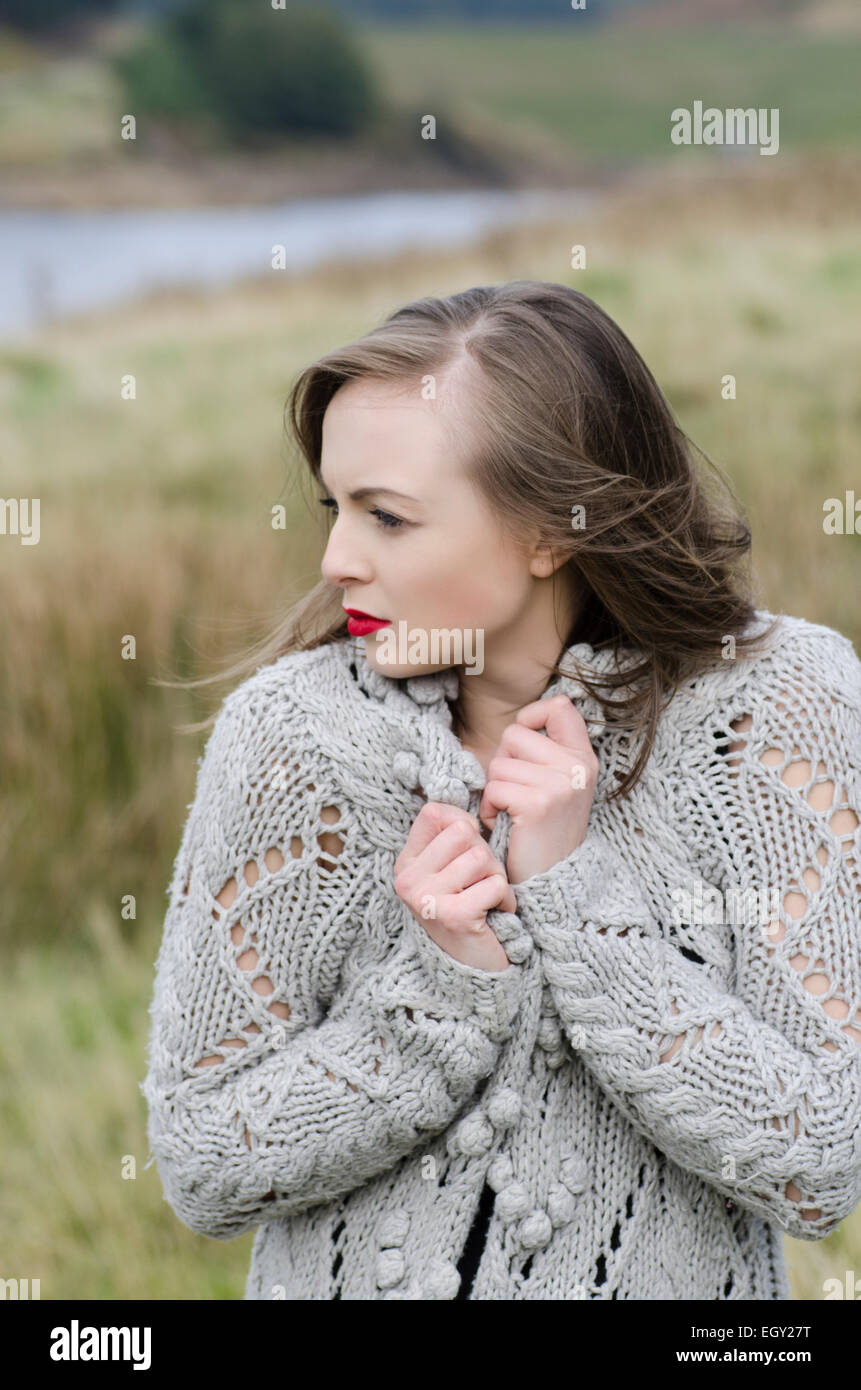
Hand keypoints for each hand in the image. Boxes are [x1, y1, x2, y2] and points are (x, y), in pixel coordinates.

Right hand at [394, 801, 516, 971]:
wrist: (475, 968)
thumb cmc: (471, 908)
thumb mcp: (453, 869)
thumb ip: (453, 836)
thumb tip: (463, 790)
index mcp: (406, 862)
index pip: (435, 812)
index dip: (464, 825)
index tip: (467, 854)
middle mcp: (408, 879)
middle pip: (464, 832)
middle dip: (485, 855)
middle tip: (481, 883)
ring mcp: (426, 898)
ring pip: (482, 857)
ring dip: (497, 879)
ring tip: (487, 900)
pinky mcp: (452, 915)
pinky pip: (495, 885)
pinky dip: (504, 900)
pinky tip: (493, 916)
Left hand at [478, 694, 598, 884]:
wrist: (552, 879)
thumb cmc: (543, 830)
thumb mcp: (557, 784)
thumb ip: (545, 752)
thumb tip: (521, 721)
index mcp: (583, 758)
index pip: (560, 707)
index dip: (532, 715)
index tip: (524, 740)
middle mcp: (578, 767)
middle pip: (514, 734)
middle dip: (502, 762)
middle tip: (515, 793)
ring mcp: (561, 784)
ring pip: (498, 764)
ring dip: (494, 790)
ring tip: (512, 813)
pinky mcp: (539, 803)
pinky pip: (494, 788)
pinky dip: (490, 809)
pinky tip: (506, 825)